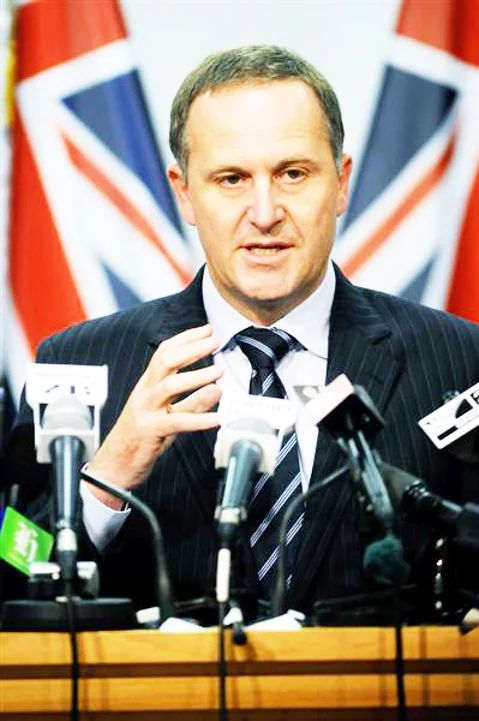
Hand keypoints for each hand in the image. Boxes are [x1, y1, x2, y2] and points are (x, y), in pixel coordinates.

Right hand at [86, 324, 221, 506]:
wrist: (113, 468)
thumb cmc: (141, 440)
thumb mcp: (168, 417)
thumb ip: (192, 402)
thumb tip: (216, 388)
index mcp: (147, 386)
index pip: (165, 353)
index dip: (186, 339)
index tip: (207, 330)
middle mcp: (145, 393)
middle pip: (165, 361)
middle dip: (191, 349)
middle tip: (215, 342)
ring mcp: (145, 411)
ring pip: (169, 386)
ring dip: (196, 377)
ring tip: (218, 373)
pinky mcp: (150, 432)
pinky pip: (177, 422)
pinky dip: (199, 419)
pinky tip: (217, 418)